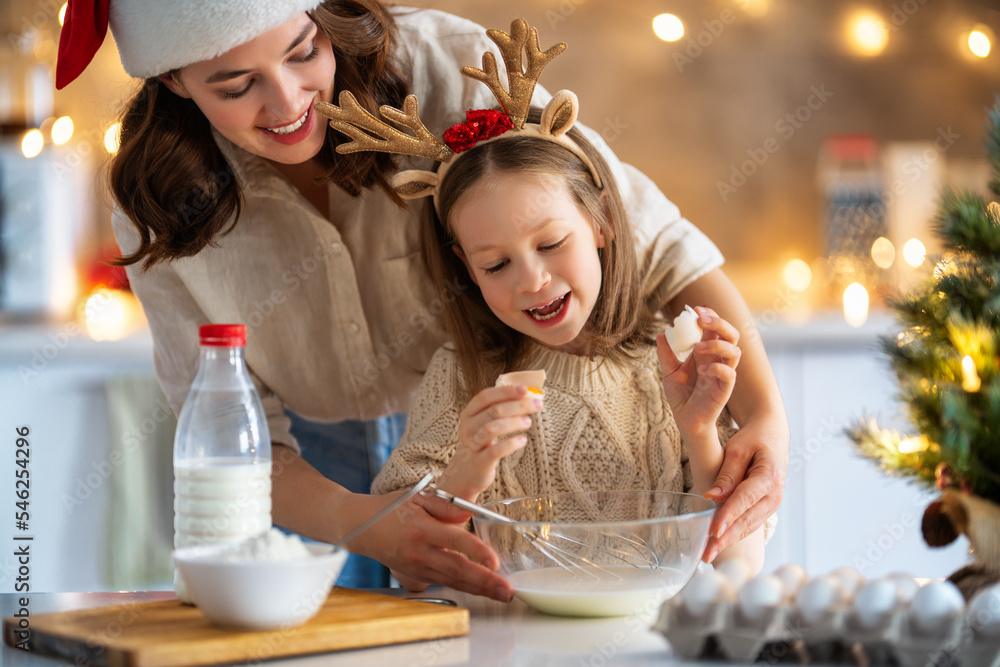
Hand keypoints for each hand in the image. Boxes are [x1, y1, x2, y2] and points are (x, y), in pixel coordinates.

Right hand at [351, 489, 514, 601]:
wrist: (360, 527)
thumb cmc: (390, 508)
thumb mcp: (417, 497)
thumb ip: (445, 505)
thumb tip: (471, 513)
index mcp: (422, 528)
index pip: (454, 540)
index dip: (476, 552)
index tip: (494, 561)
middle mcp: (420, 552)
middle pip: (457, 569)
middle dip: (485, 581)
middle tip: (507, 590)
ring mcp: (417, 567)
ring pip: (453, 581)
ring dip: (480, 589)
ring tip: (502, 594)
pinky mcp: (416, 576)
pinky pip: (444, 582)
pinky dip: (465, 587)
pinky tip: (484, 590)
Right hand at [437, 384, 542, 498]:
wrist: (465, 472)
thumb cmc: (481, 443)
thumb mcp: (484, 423)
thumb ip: (500, 409)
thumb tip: (527, 395)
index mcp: (469, 412)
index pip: (486, 396)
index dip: (506, 391)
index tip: (525, 389)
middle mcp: (468, 426)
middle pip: (493, 411)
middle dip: (518, 405)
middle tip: (537, 405)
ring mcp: (472, 444)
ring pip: (493, 428)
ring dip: (514, 422)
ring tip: (529, 422)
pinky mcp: (480, 461)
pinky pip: (494, 451)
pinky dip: (510, 444)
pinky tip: (522, 440)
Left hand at [657, 306, 740, 437]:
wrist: (685, 421)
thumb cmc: (681, 395)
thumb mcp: (669, 372)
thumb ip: (666, 354)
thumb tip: (661, 333)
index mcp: (707, 353)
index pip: (715, 328)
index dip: (710, 315)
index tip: (695, 309)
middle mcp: (718, 360)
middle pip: (731, 334)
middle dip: (720, 323)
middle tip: (702, 319)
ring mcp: (723, 375)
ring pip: (735, 352)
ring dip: (717, 345)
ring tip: (697, 348)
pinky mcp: (724, 390)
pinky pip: (730, 375)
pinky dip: (718, 368)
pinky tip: (702, 369)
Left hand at [701, 415, 787, 561]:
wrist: (773, 435)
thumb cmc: (753, 439)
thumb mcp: (737, 449)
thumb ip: (726, 475)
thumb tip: (711, 497)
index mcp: (769, 476)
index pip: (745, 500)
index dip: (728, 517)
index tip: (713, 532)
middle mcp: (775, 494)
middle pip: (747, 520)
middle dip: (725, 539)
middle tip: (706, 553)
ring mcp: (773, 503)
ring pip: (749, 526)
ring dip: (728, 541)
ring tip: (708, 554)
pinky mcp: (767, 507)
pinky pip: (750, 523)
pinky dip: (734, 534)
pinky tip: (719, 544)